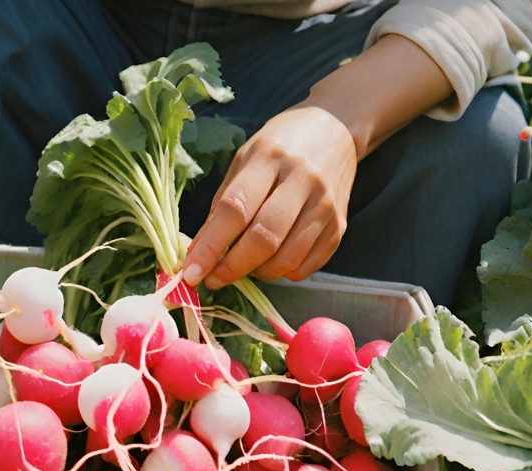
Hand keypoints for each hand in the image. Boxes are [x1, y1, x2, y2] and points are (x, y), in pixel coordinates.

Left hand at [183, 106, 356, 288]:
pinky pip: (306, 266)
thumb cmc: (279, 148)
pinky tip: (271, 261)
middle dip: (232, 267)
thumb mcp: (243, 161)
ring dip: (257, 273)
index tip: (191, 272)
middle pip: (264, 239)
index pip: (235, 209)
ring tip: (243, 265)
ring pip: (287, 258)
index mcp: (269, 158)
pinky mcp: (340, 226)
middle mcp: (302, 180)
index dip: (210, 246)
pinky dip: (282, 273)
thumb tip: (199, 253)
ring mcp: (325, 205)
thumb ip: (222, 206)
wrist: (334, 131)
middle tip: (213, 278)